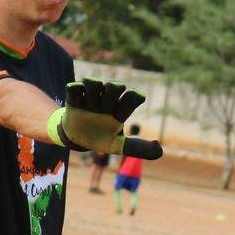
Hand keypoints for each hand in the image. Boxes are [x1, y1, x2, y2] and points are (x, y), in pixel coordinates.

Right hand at [47, 79, 161, 158]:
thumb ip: (138, 148)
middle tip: (113, 93)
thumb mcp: (119, 146)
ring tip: (91, 91)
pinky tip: (77, 91)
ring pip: (95, 84)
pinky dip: (76, 88)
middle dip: (115, 87)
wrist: (77, 139)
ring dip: (95, 84)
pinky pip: (75, 89)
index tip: (137, 99)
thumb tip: (160, 151)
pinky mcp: (75, 100)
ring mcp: (91, 100)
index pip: (131, 98)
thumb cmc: (101, 139)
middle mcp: (107, 102)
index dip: (134, 97)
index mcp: (119, 111)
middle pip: (114, 87)